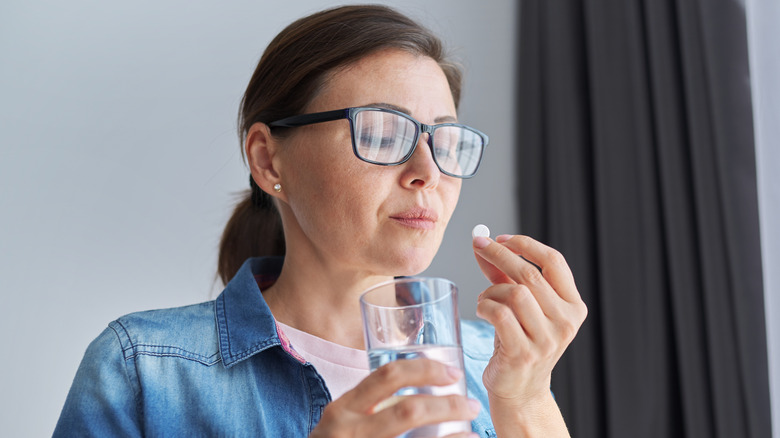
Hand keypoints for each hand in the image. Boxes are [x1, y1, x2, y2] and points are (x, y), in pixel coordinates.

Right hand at [309, 358, 479, 437]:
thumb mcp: (341, 421)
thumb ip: (367, 404)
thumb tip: (418, 383)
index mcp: (343, 409)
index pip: (388, 376)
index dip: (425, 369)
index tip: (452, 373)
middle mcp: (350, 431)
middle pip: (409, 410)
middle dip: (448, 405)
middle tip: (471, 404)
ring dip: (453, 434)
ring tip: (472, 429)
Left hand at [472, 234, 586, 409]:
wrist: (520, 390)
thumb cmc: (519, 342)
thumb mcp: (520, 306)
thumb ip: (503, 274)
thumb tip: (482, 242)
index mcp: (573, 306)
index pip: (554, 262)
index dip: (526, 244)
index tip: (501, 237)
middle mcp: (565, 322)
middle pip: (530, 274)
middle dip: (499, 254)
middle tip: (479, 245)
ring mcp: (547, 340)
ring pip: (514, 293)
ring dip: (491, 290)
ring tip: (485, 299)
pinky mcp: (523, 353)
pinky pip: (500, 314)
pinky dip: (485, 306)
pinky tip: (483, 310)